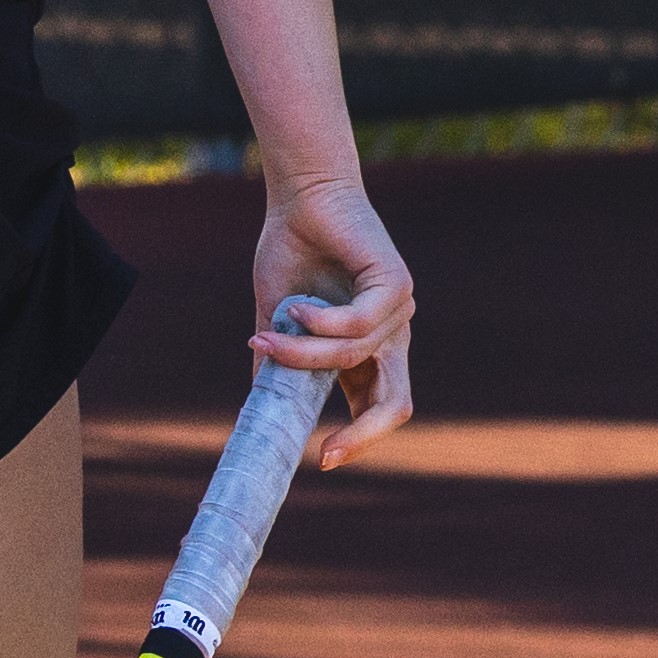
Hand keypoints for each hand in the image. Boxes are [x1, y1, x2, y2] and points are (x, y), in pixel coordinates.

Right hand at [248, 172, 415, 470]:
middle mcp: (390, 336)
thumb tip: (259, 414)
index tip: (321, 460)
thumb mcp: (277, 321)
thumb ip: (278, 364)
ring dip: (304, 356)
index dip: (358, 438)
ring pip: (353, 358)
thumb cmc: (291, 254)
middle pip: (396, 402)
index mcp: (367, 351)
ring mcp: (398, 311)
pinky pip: (359, 325)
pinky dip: (321, 325)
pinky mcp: (396, 284)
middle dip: (364, 434)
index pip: (377, 406)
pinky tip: (296, 308)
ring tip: (267, 337)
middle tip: (326, 453)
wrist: (301, 198)